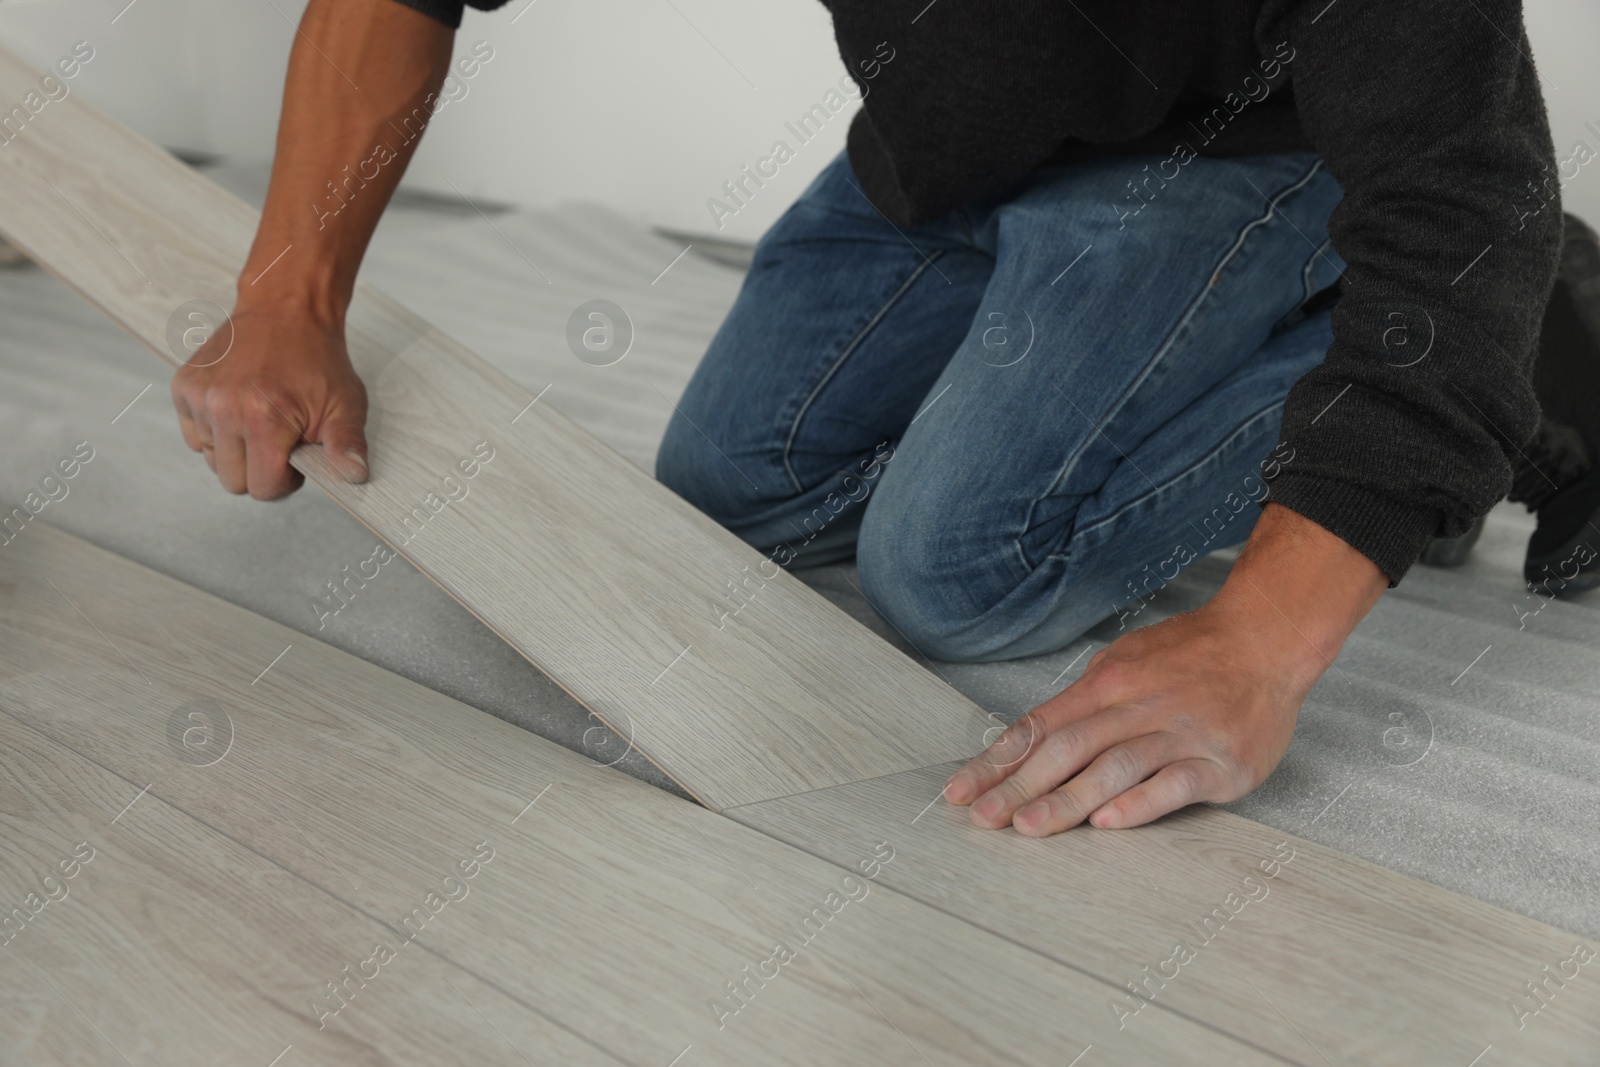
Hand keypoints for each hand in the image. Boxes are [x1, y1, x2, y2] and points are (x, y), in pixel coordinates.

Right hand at [170, 303, 369, 498]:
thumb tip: (354, 477)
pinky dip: (216, 433)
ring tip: (261, 419)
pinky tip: (239, 409)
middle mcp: (222, 408)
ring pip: (212, 461)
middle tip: (281, 438)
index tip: (296, 454)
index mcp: (262, 418)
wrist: (287, 310)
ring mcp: (198, 397)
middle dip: (260, 469)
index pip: (262, 488)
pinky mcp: (183, 387)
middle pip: (234, 482)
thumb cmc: (318, 359)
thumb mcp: (345, 404)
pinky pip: (194, 437)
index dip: (285, 479)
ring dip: (237, 451)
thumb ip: (347, 445)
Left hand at [942, 503, 1388, 833]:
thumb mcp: (1126, 661)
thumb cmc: (1192, 654)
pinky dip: (1140, 803)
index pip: (1040, 726)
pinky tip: (1109, 823)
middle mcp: (1138, 706)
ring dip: (1068, 800)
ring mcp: (1180, 734)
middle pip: (1068, 749)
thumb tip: (1032, 739)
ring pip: (1114, 768)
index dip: (998, 760)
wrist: (1267, 640)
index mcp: (1108, 682)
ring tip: (1029, 827)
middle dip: (1020, 786)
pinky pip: (1174, 784)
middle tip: (983, 818)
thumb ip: (1085, 701)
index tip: (962, 789)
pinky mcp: (1221, 762)